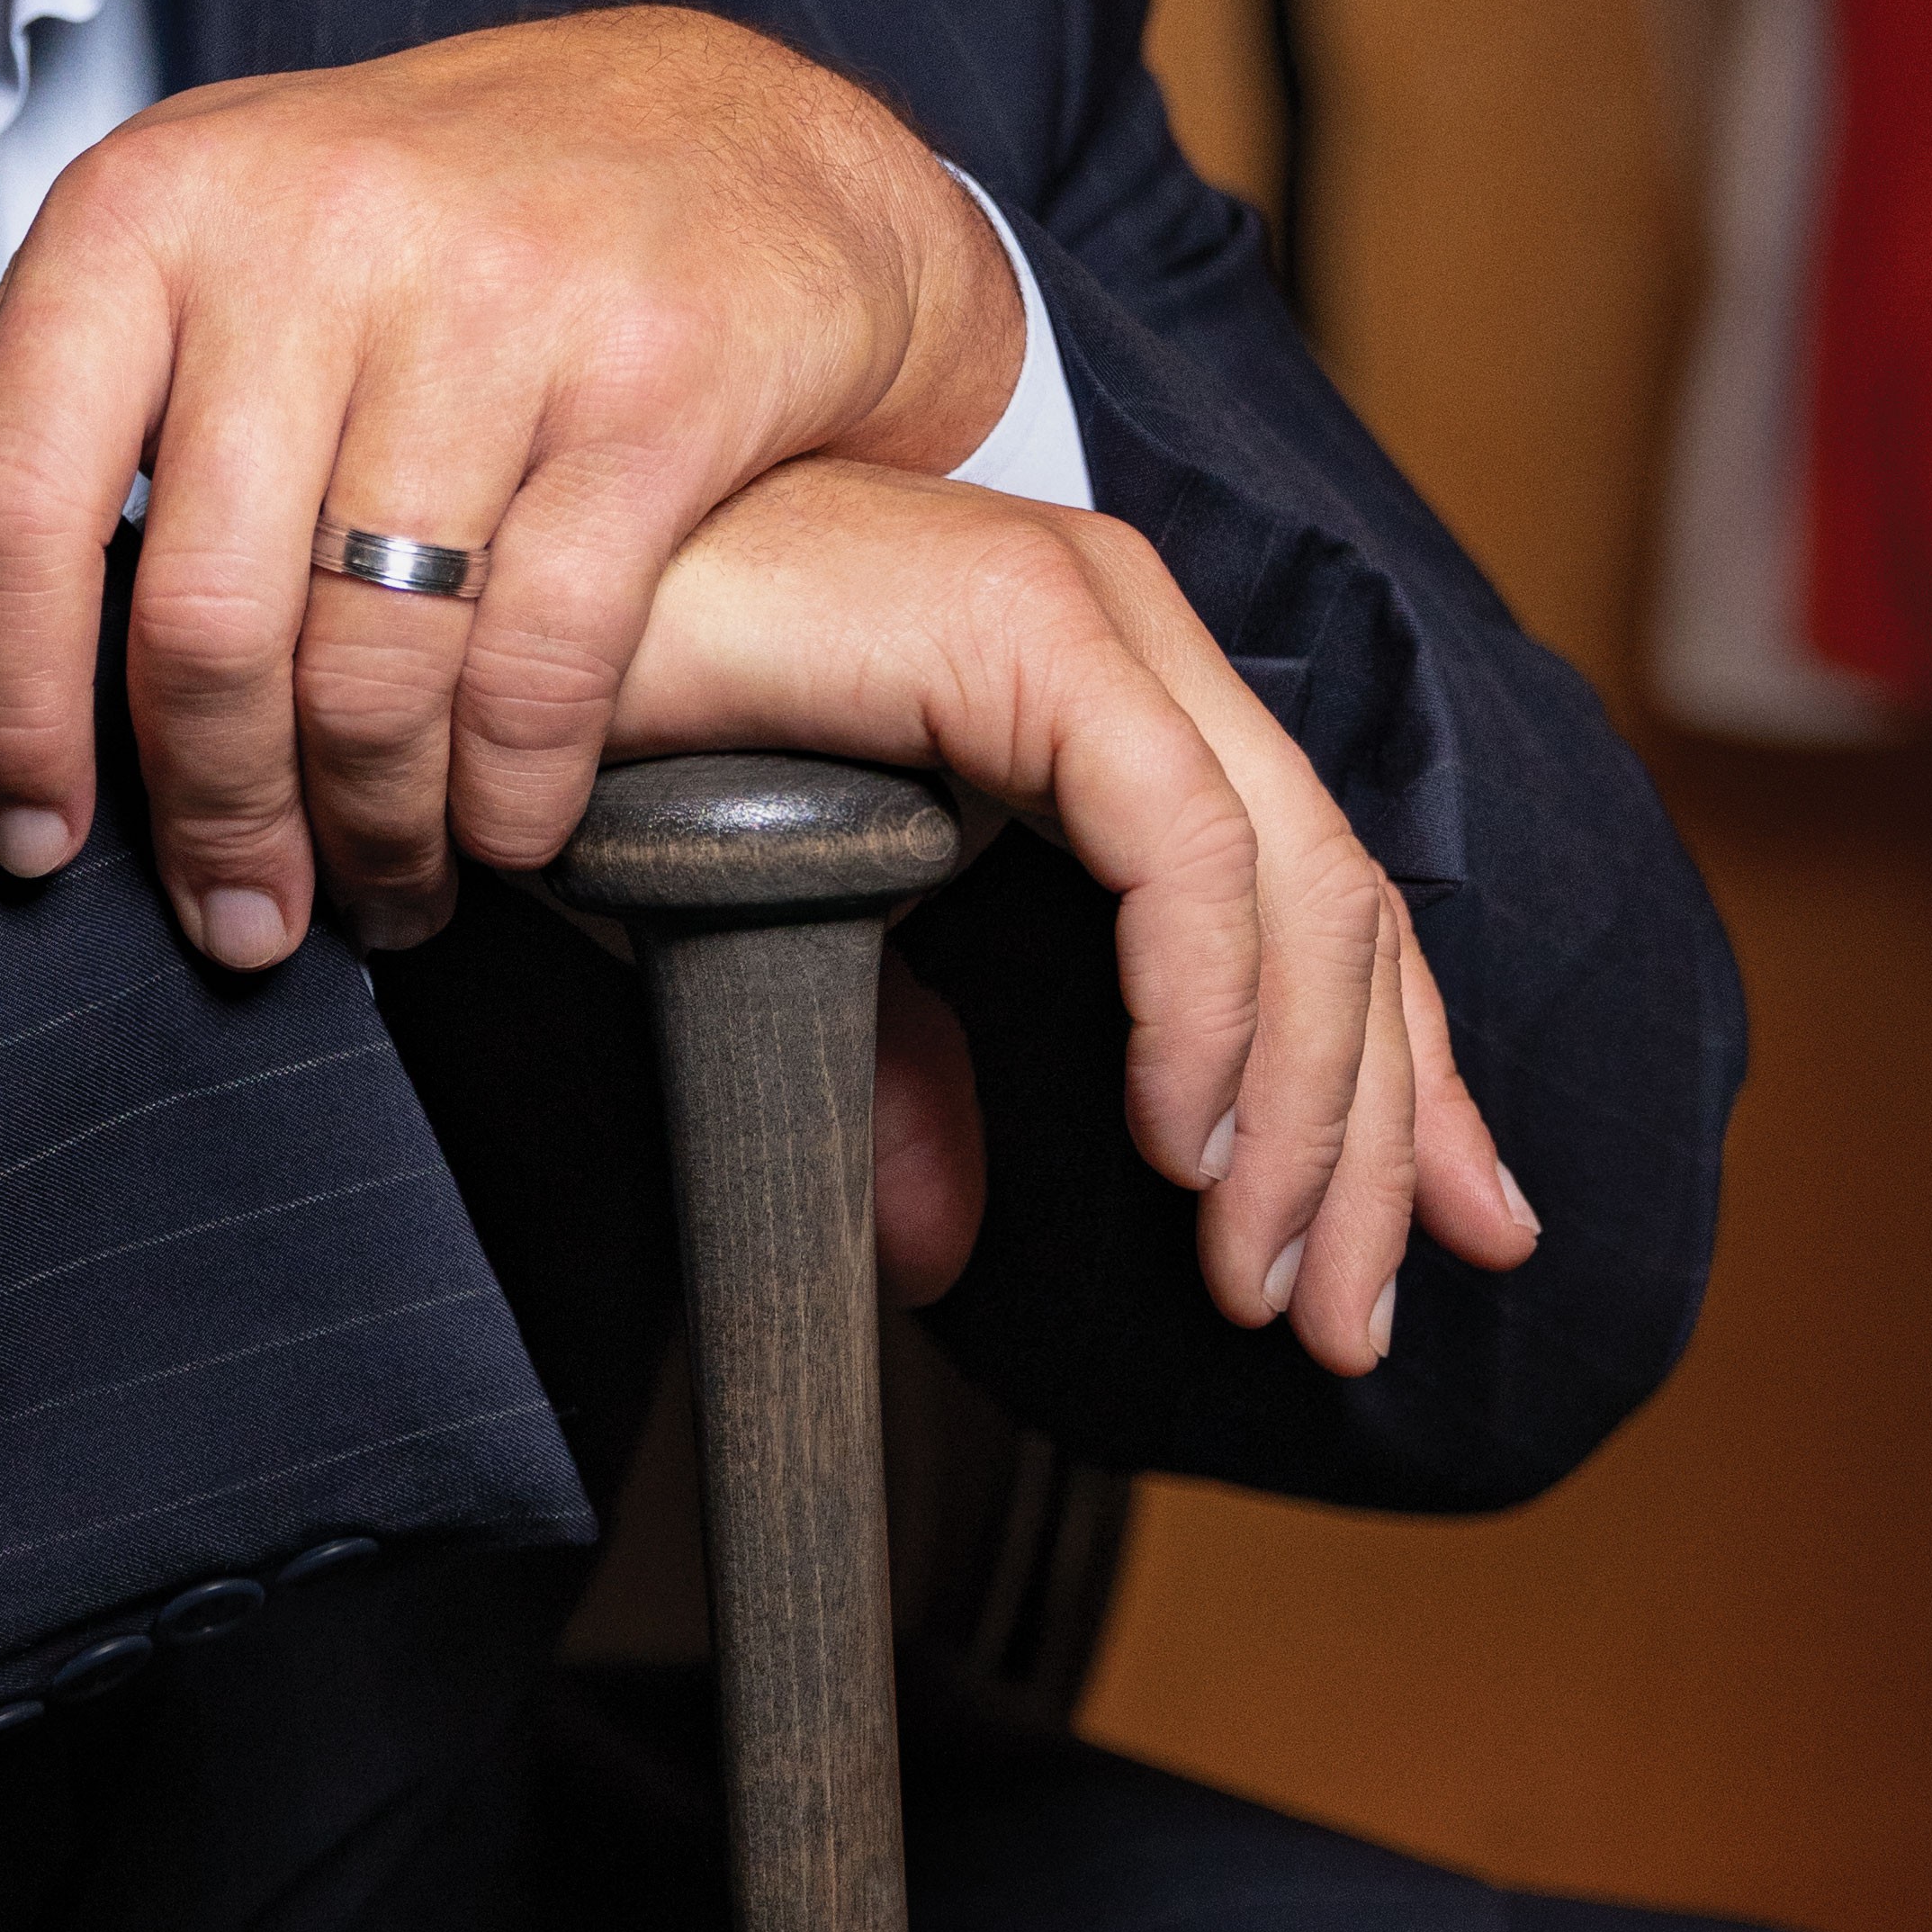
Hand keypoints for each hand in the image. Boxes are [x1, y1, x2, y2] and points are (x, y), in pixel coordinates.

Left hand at [0, 12, 1023, 961]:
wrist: (718, 140)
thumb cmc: (391, 241)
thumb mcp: (161, 291)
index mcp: (147, 208)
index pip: (9, 506)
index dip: (1, 712)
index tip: (30, 847)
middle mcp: (310, 229)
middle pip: (199, 617)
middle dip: (209, 816)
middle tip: (234, 924)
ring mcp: (496, 296)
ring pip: (371, 658)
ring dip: (364, 831)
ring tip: (368, 899)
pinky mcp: (655, 373)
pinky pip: (541, 654)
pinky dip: (505, 791)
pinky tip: (491, 833)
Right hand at [614, 457, 1537, 1373]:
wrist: (482, 618)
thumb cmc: (618, 738)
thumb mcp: (800, 941)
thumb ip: (904, 1064)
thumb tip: (946, 1244)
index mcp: (1103, 687)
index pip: (1318, 897)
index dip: (1399, 1079)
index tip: (1449, 1236)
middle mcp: (1128, 633)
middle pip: (1340, 904)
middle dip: (1377, 1133)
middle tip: (1353, 1318)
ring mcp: (1090, 613)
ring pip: (1294, 881)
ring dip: (1299, 1108)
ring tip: (1261, 1272)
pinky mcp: (1028, 622)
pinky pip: (1176, 841)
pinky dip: (1201, 1003)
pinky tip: (1177, 1139)